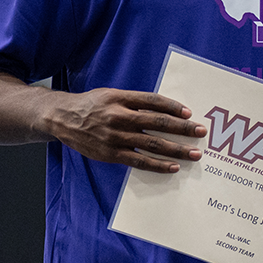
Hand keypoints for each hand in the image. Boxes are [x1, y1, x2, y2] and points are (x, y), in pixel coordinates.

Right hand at [34, 89, 204, 173]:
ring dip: (176, 150)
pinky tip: (173, 167)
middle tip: (201, 132)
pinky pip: (139, 161)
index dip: (172, 107)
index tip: (189, 113)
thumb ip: (136, 101)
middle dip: (182, 128)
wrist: (61, 118)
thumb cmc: (92, 105)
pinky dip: (157, 165)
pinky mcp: (111, 154)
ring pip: (151, 144)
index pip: (152, 101)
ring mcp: (115, 137)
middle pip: (157, 123)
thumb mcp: (112, 95)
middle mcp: (118, 117)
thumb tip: (166, 110)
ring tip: (194, 153)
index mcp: (120, 98)